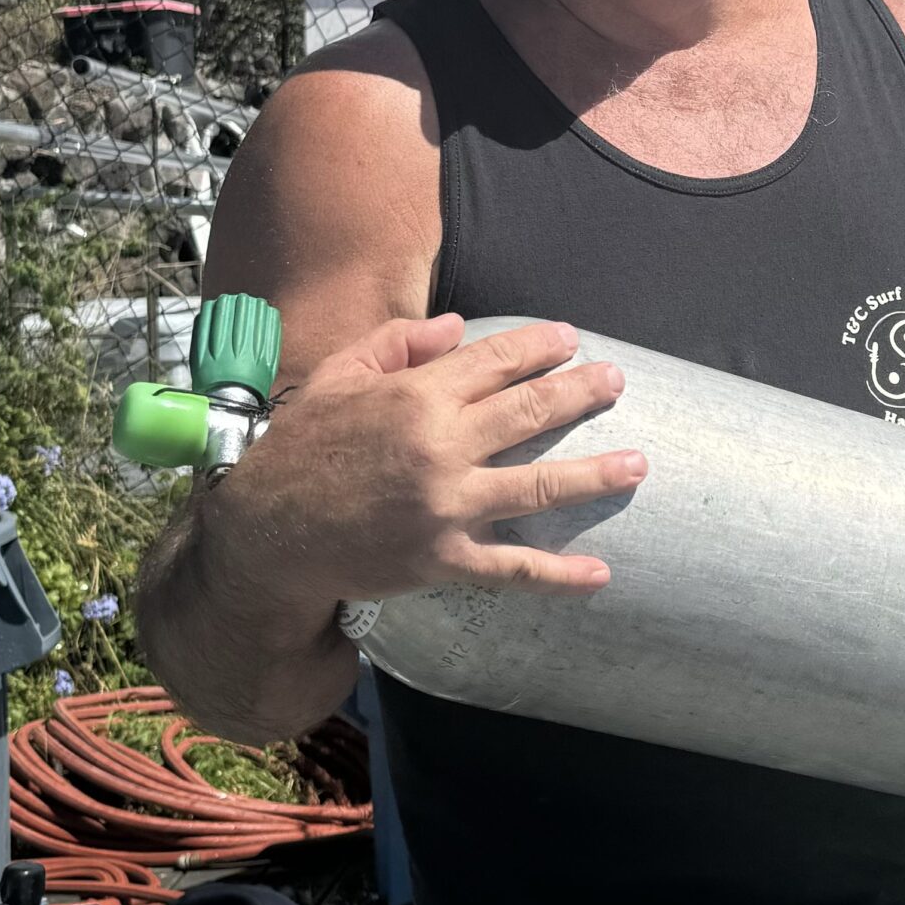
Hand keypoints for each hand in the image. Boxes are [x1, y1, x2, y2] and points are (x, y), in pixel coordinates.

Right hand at [205, 314, 643, 608]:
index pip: (495, 361)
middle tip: (616, 382)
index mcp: (416, 396)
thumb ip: (397, 344)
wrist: (265, 533)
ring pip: (538, 485)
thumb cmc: (298, 449)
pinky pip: (512, 570)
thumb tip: (457, 326)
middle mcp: (441, 447)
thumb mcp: (337, 377)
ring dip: (595, 474)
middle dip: (582, 392)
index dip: (539, 347)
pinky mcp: (444, 558)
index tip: (569, 341)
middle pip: (531, 412)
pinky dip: (559, 577)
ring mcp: (447, 506)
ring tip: (638, 464)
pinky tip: (600, 575)